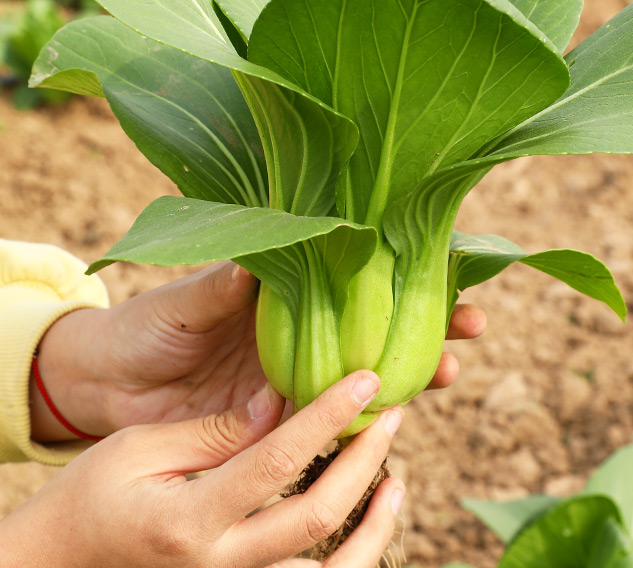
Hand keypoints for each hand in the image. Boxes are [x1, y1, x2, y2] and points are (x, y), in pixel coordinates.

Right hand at [4, 372, 404, 567]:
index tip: (366, 380)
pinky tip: (371, 516)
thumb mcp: (139, 449)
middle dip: (364, 460)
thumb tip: (278, 402)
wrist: (57, 565)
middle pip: (317, 519)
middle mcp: (219, 565)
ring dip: (373, 525)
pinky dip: (352, 556)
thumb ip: (215, 431)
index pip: (279, 462)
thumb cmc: (89, 498)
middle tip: (392, 412)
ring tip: (396, 478)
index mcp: (189, 519)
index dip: (329, 416)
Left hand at [32, 262, 484, 439]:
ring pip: (363, 376)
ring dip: (407, 374)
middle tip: (470, 328)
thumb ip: (220, 288)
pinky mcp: (275, 423)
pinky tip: (390, 423)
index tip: (450, 272)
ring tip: (445, 374)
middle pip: (377, 326)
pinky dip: (358, 424)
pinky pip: (325, 425)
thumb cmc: (144, 327)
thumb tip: (258, 264)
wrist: (105, 384)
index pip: (358, 279)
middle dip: (426, 324)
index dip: (404, 274)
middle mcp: (300, 334)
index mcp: (285, 294)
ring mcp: (293, 379)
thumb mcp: (182, 303)